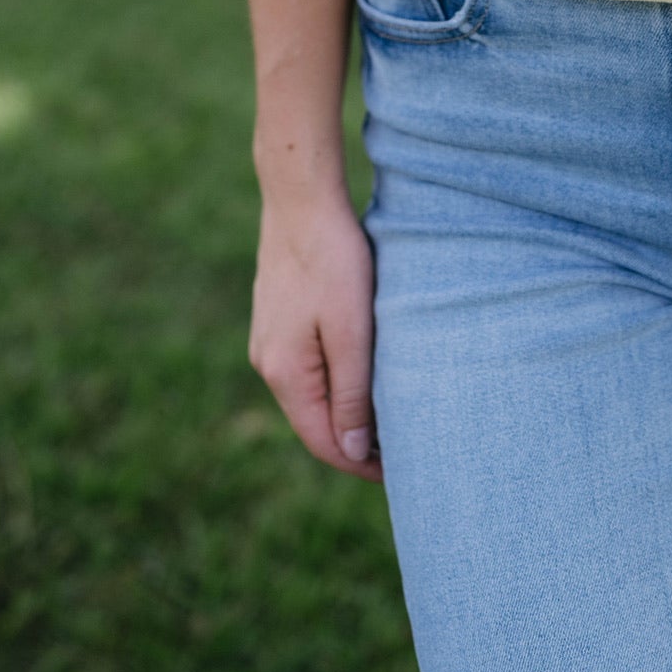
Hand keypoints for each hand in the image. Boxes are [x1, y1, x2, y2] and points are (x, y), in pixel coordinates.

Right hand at [249, 187, 381, 479]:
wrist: (301, 199)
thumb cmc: (333, 261)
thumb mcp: (350, 331)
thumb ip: (350, 392)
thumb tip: (351, 450)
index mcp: (285, 374)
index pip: (323, 442)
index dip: (361, 464)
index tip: (401, 472)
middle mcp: (268, 364)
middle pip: (315, 423)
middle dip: (355, 444)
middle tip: (403, 452)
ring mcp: (270, 341)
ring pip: (312, 396)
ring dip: (347, 413)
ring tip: (390, 419)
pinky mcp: (278, 320)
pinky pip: (308, 370)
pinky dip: (337, 384)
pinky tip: (365, 376)